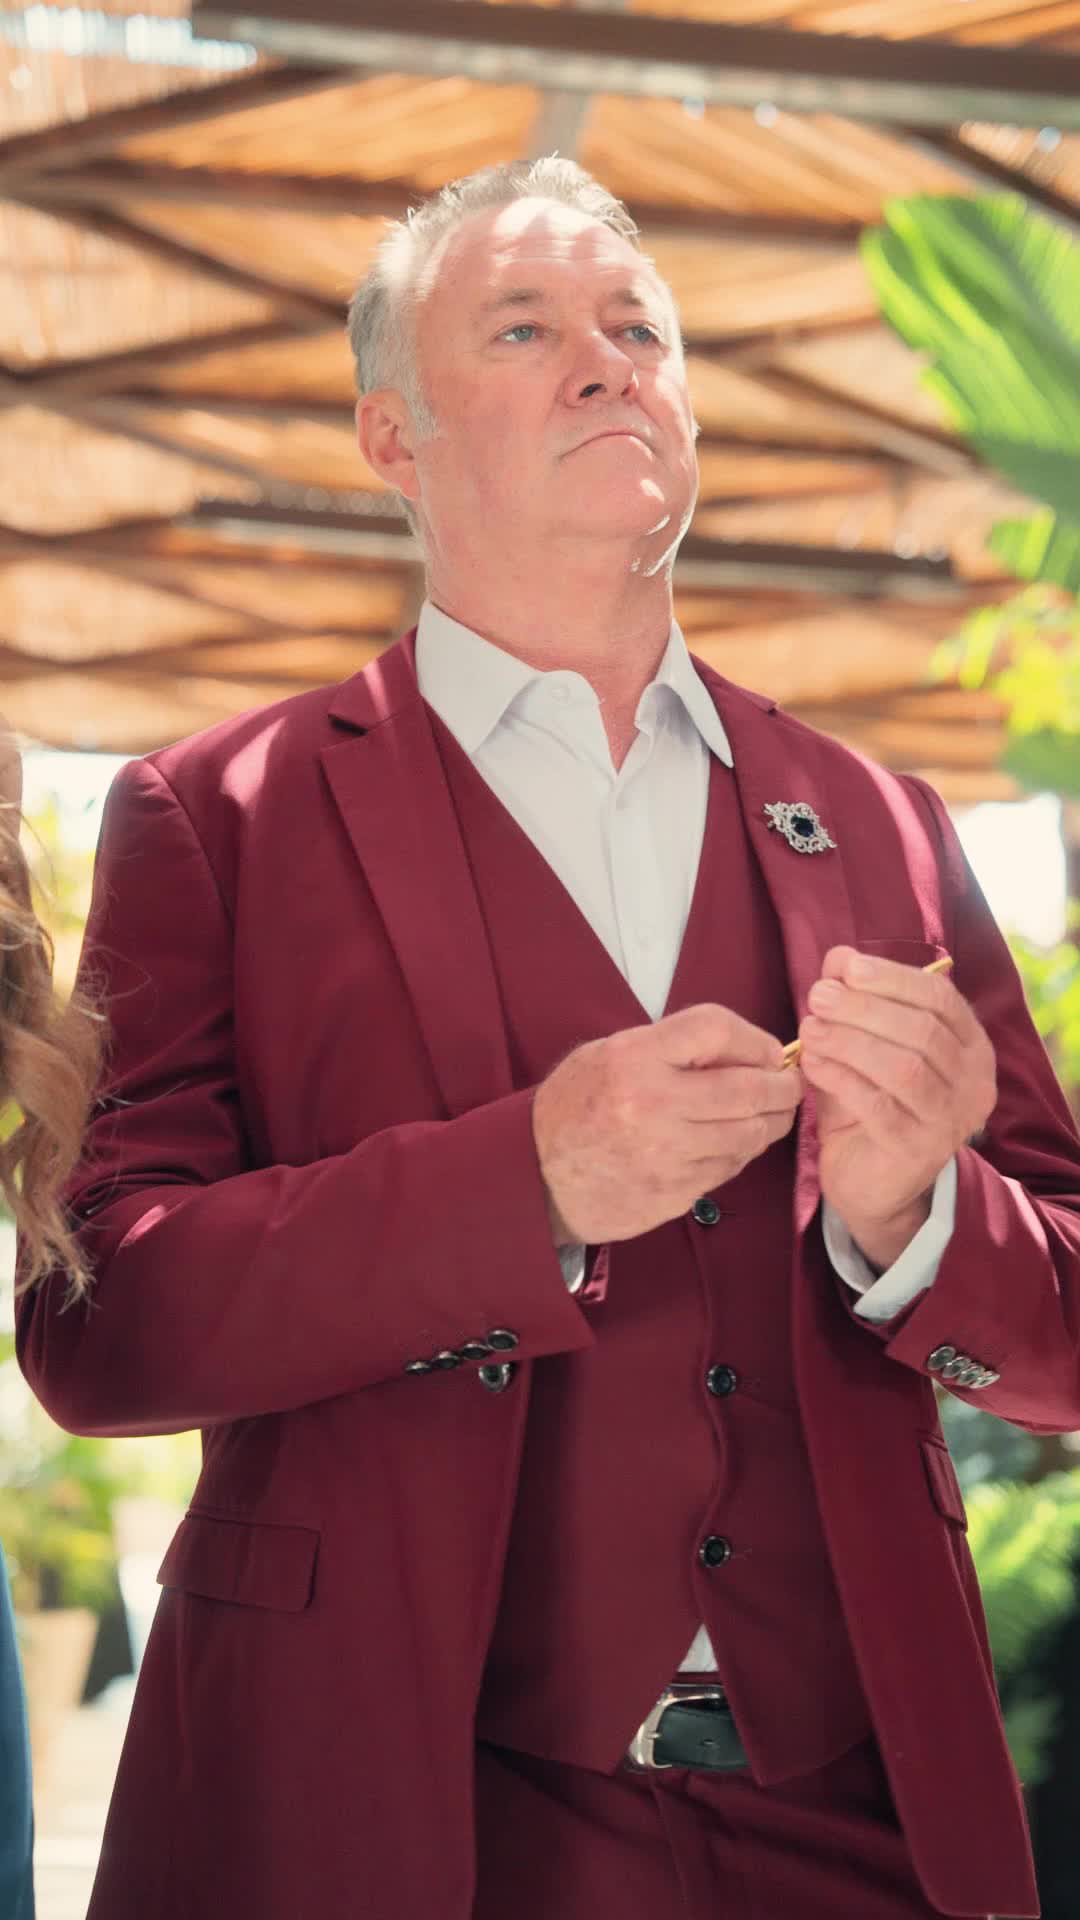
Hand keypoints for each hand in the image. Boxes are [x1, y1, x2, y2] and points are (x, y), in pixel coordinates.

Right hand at [532, 1004, 801, 1246]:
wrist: (534, 1176)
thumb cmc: (575, 1107)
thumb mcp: (609, 1054)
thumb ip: (671, 1046)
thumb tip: (745, 1050)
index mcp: (634, 1058)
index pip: (717, 1029)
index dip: (755, 1039)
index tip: (770, 1051)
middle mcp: (652, 1104)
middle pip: (748, 1088)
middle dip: (782, 1086)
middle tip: (790, 1084)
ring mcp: (665, 1154)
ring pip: (749, 1133)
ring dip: (770, 1122)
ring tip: (769, 1114)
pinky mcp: (673, 1193)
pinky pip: (729, 1168)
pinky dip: (742, 1153)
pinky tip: (735, 1143)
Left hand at [797, 947, 995, 1268]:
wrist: (870, 1184)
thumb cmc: (869, 1103)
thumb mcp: (861, 1046)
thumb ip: (854, 1002)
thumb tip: (837, 958)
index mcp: (970, 1046)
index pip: (941, 999)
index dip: (892, 978)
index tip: (845, 967)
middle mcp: (973, 1082)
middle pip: (922, 1031)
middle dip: (864, 1008)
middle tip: (818, 996)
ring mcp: (950, 1120)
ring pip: (904, 1068)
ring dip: (850, 1041)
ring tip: (809, 1028)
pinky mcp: (918, 1151)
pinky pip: (879, 1106)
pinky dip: (841, 1078)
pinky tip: (812, 1064)